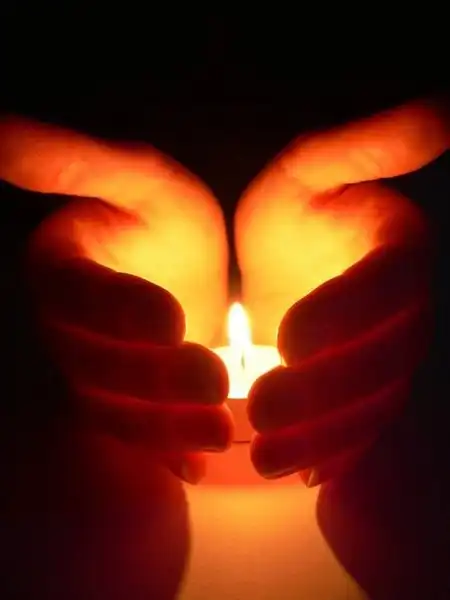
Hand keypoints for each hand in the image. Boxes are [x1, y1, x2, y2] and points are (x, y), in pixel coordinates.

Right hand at [0, 116, 231, 482]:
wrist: (190, 271)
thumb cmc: (164, 222)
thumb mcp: (138, 181)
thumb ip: (77, 163)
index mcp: (62, 268)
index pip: (77, 297)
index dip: (117, 310)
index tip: (171, 318)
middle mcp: (65, 329)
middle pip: (93, 365)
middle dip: (152, 377)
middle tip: (213, 379)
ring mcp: (91, 374)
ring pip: (112, 410)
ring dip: (163, 425)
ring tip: (221, 427)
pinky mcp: (124, 407)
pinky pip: (133, 437)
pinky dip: (164, 452)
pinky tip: (198, 461)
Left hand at [235, 98, 449, 484]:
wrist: (283, 264)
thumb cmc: (292, 217)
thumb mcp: (311, 169)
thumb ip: (364, 145)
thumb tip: (444, 108)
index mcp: (397, 248)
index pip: (390, 286)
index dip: (346, 313)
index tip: (289, 337)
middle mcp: (406, 309)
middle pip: (385, 359)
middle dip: (326, 389)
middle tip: (262, 406)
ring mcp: (389, 358)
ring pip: (374, 406)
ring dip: (324, 435)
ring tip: (267, 452)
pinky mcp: (365, 394)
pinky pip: (361, 432)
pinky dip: (332, 456)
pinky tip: (298, 472)